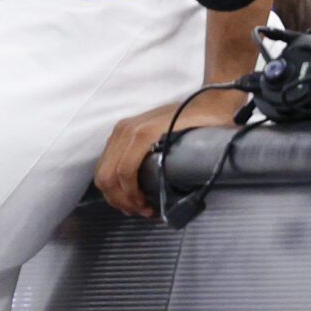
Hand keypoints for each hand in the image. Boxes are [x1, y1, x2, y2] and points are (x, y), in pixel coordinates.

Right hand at [95, 90, 243, 218]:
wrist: (208, 100)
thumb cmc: (207, 122)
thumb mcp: (201, 143)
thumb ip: (189, 164)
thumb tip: (183, 195)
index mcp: (144, 133)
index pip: (123, 173)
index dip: (131, 196)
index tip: (146, 209)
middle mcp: (127, 130)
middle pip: (107, 174)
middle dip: (120, 199)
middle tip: (140, 211)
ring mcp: (123, 129)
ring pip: (102, 170)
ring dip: (114, 192)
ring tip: (134, 204)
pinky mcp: (123, 130)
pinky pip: (106, 160)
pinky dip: (111, 180)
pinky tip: (128, 190)